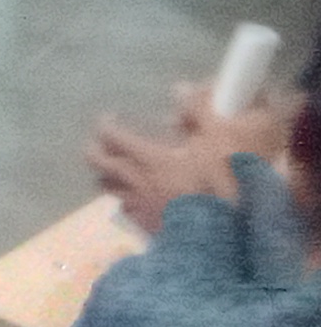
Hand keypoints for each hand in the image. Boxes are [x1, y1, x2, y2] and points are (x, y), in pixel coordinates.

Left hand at [89, 84, 293, 232]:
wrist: (230, 239)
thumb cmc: (225, 186)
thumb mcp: (221, 141)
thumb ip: (200, 111)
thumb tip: (180, 88)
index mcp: (149, 159)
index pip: (111, 136)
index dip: (106, 124)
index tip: (111, 117)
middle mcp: (136, 183)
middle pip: (98, 164)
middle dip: (96, 149)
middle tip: (106, 142)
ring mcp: (141, 209)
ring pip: (109, 189)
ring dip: (110, 176)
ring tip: (120, 170)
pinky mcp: (150, 231)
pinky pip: (127, 212)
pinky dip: (128, 202)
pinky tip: (142, 199)